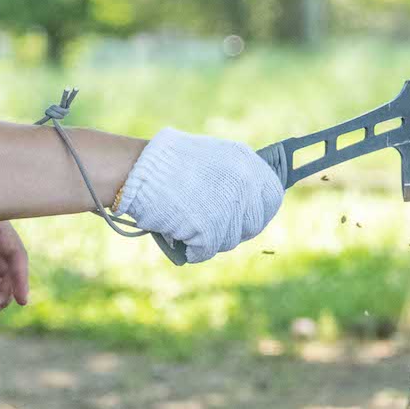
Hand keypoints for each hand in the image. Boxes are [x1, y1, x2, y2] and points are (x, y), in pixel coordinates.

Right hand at [115, 127, 283, 263]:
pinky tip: (181, 236)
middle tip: (211, 225)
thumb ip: (233, 176)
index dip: (260, 211)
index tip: (247, 217)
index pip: (273, 196)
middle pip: (252, 224)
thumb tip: (250, 200)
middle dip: (233, 228)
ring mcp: (229, 208)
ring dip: (211, 239)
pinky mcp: (210, 230)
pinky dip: (193, 249)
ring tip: (189, 224)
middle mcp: (244, 185)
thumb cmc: (165, 164)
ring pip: (229, 240)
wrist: (137, 171)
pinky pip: (207, 251)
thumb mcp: (210, 157)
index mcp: (246, 162)